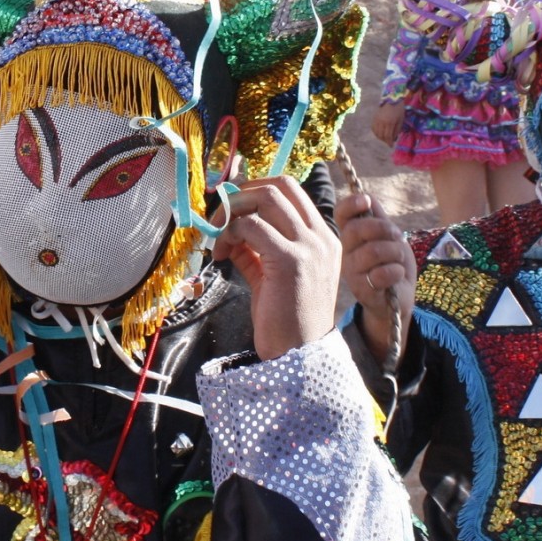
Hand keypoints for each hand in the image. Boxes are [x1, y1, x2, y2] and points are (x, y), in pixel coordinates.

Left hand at [209, 177, 339, 359]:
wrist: (299, 354)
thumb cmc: (286, 320)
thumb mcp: (272, 275)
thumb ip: (256, 249)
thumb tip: (229, 227)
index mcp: (323, 237)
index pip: (292, 190)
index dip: (257, 189)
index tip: (233, 205)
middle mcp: (321, 236)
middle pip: (280, 185)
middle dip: (244, 193)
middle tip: (221, 213)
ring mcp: (308, 246)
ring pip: (266, 198)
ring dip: (233, 210)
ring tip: (217, 235)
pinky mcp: (289, 260)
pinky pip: (251, 227)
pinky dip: (228, 233)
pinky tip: (220, 253)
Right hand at [335, 192, 415, 366]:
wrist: (400, 298)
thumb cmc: (393, 263)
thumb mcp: (389, 235)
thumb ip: (378, 216)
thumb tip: (367, 196)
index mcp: (351, 236)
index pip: (340, 214)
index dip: (351, 204)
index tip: (366, 202)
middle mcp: (346, 252)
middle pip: (357, 229)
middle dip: (384, 229)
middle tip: (396, 238)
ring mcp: (352, 272)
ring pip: (373, 251)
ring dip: (394, 253)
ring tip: (398, 260)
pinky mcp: (362, 290)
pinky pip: (380, 273)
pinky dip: (396, 272)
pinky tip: (396, 275)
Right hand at [372, 102, 404, 147]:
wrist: (391, 98)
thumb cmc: (398, 109)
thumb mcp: (401, 120)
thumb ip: (397, 130)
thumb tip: (393, 139)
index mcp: (390, 122)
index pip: (388, 136)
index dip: (389, 142)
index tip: (391, 146)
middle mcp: (382, 122)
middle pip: (381, 136)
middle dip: (385, 140)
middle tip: (388, 142)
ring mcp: (377, 120)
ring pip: (376, 133)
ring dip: (380, 137)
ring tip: (385, 138)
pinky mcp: (374, 118)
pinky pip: (373, 128)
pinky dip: (376, 132)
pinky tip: (379, 133)